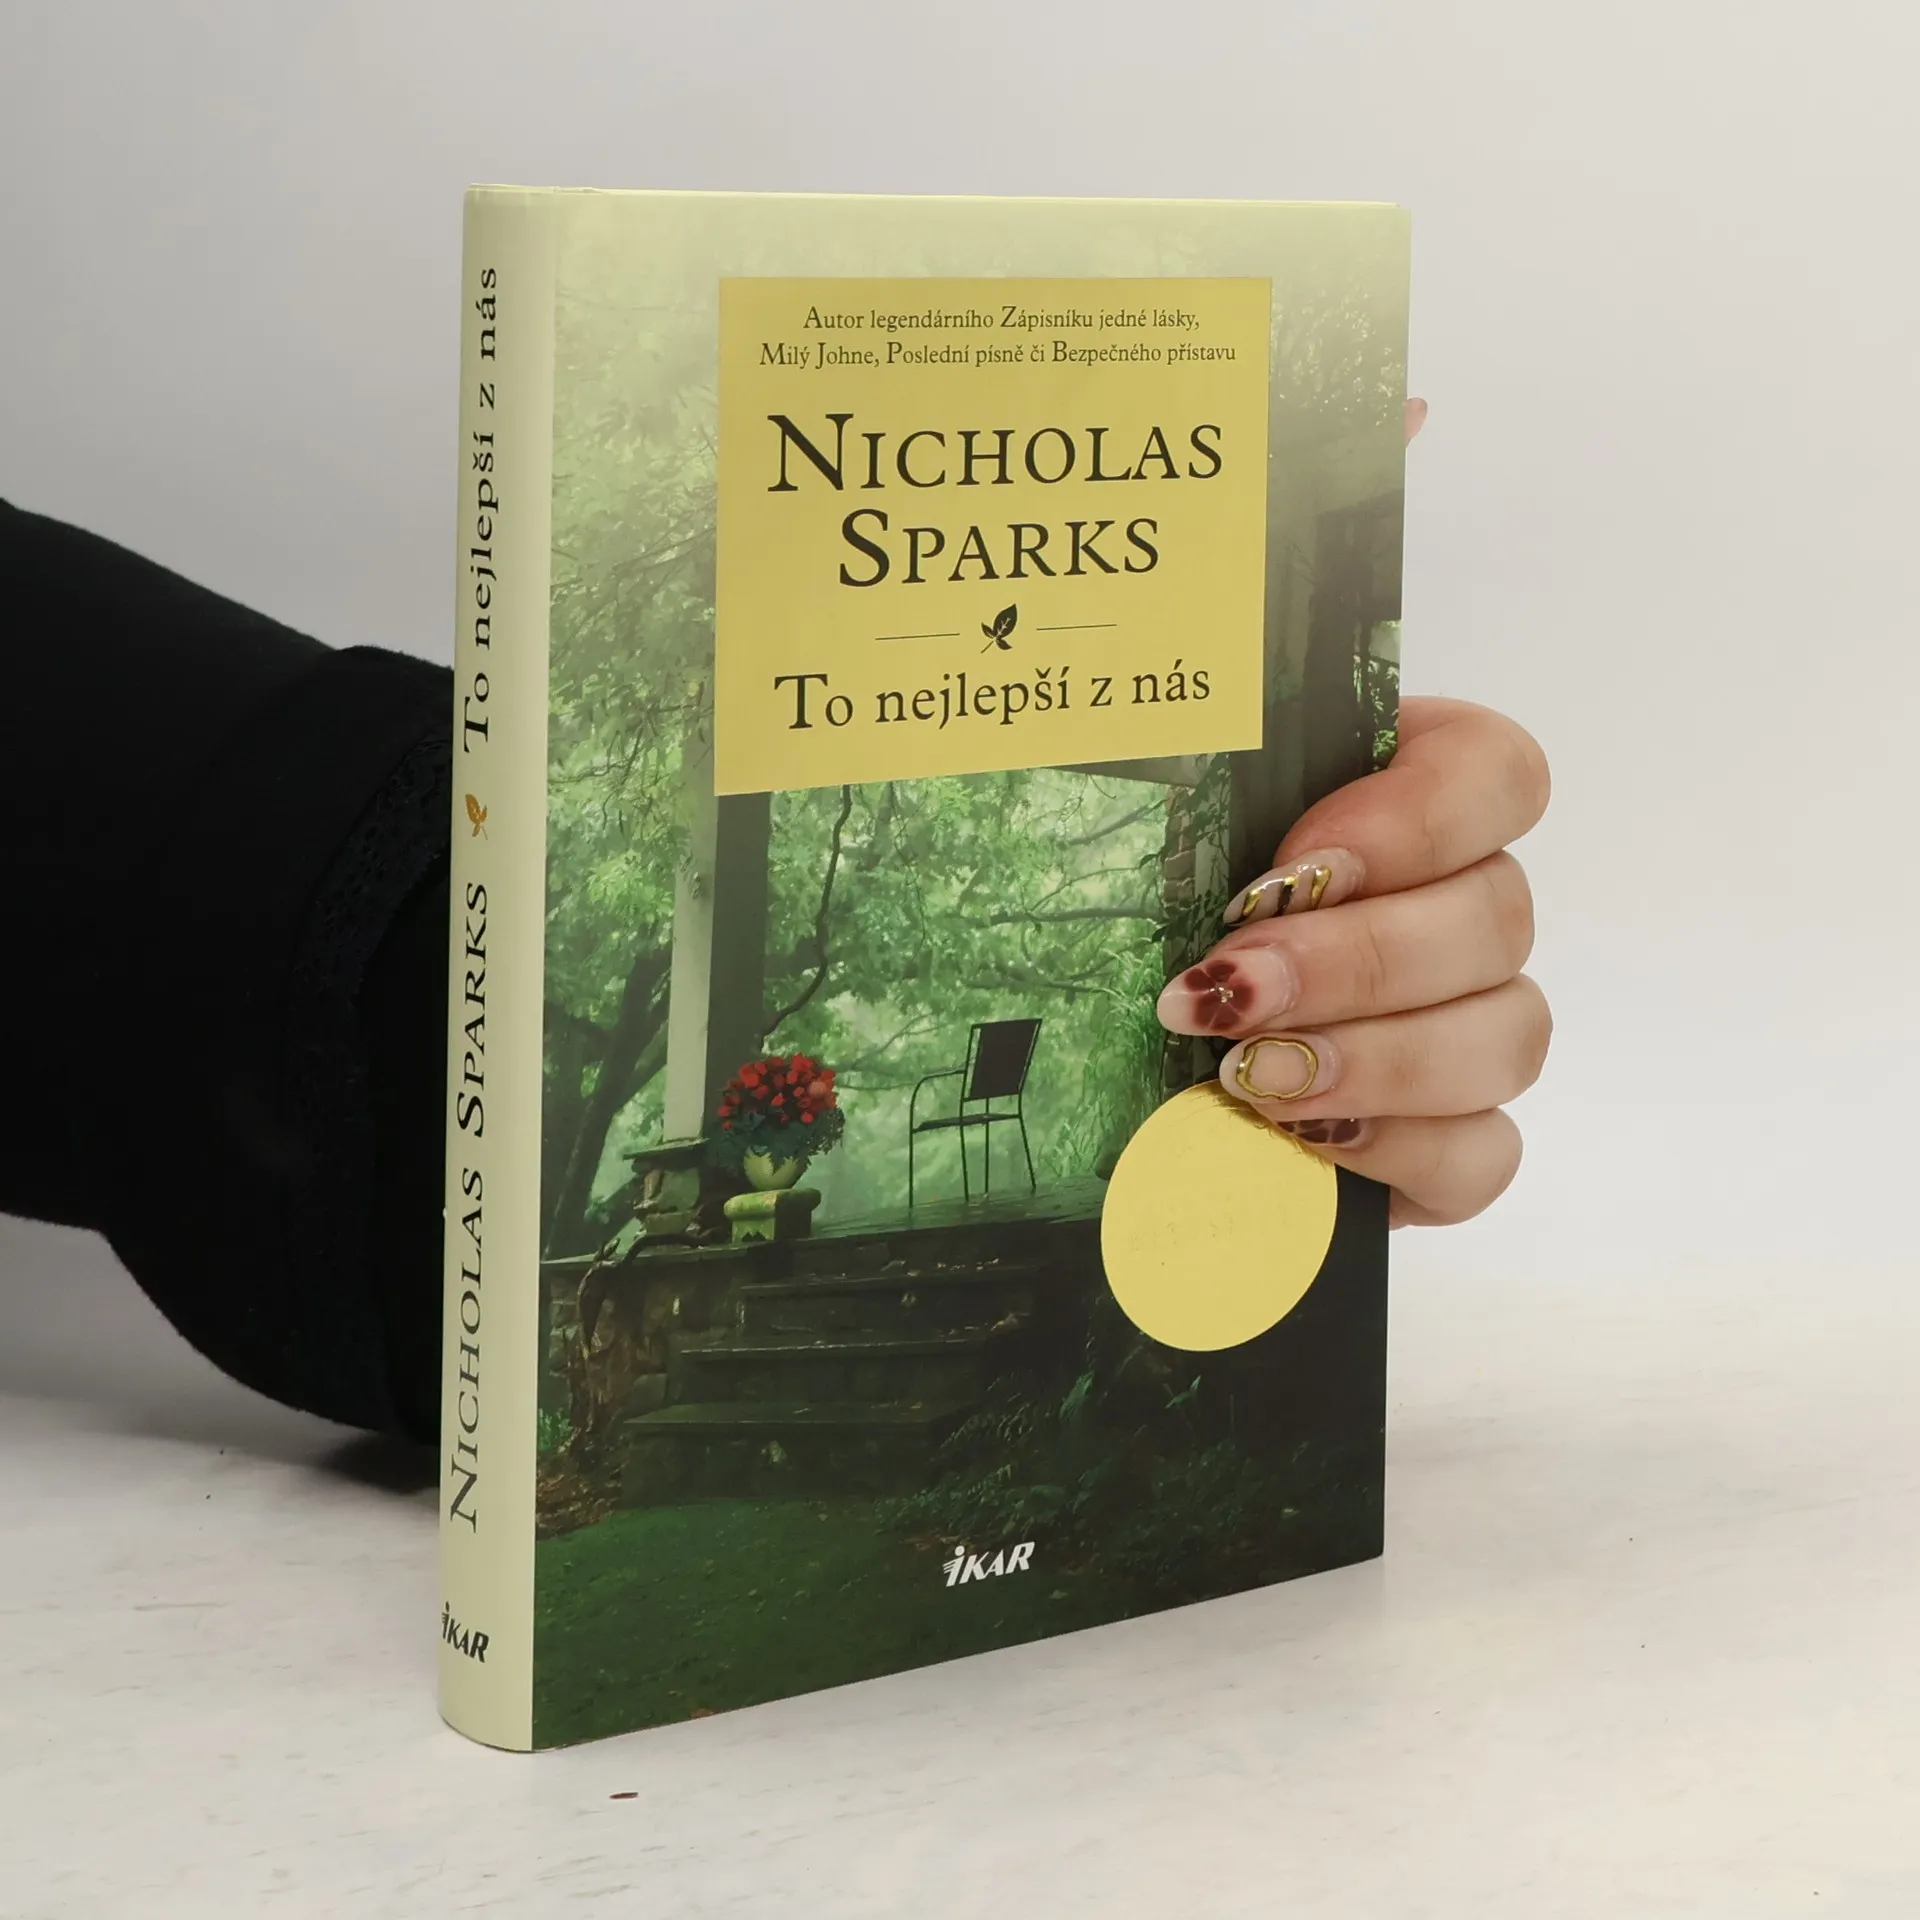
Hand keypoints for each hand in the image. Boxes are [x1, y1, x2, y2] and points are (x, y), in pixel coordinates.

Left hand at [1152, 400, 1551, 1227]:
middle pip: (1504, 914)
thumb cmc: (1087, 867)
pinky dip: (1397, 1157)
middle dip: (1360, 960)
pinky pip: (1485, 1159)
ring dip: (1372, 1058)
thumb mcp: (1133, 718)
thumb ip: (1248, 573)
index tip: (1284, 856)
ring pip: (1511, 1037)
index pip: (1499, 774)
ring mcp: (1451, 1028)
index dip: (1414, 820)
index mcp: (1382, 795)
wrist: (1033, 1049)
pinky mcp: (1429, 1144)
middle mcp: (1441, 903)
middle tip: (1212, 988)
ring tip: (1230, 1078)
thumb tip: (1395, 389)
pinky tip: (1289, 1143)